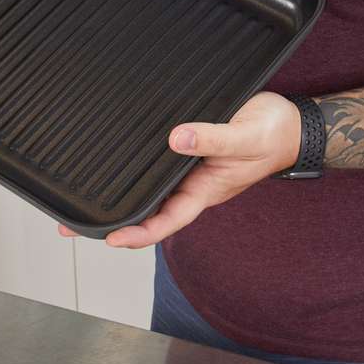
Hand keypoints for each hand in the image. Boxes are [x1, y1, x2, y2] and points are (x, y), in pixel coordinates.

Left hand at [58, 92, 301, 248]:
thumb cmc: (274, 134)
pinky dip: (136, 171)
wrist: (292, 124)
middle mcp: (194, 186)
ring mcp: (191, 172)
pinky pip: (159, 169)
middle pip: (149, 212)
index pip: (167, 221)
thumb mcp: (244, 136)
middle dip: (113, 222)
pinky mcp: (190, 153)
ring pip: (150, 192)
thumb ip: (212, 139)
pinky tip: (116, 166)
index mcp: (206, 190)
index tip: (110, 239)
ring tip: (80, 201)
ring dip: (120, 198)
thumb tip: (177, 139)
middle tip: (71, 226)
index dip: (138, 234)